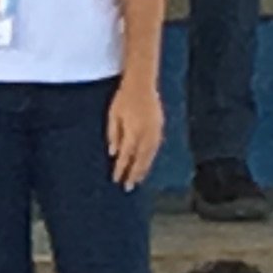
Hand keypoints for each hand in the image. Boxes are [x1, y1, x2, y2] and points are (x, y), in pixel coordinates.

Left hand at [107, 75, 164, 190]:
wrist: (142, 84)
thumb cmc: (123, 99)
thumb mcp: (113, 116)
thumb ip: (113, 135)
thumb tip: (113, 153)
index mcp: (133, 132)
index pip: (126, 156)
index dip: (121, 169)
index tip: (116, 180)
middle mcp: (146, 134)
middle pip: (140, 160)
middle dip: (134, 174)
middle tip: (128, 187)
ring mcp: (155, 132)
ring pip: (149, 156)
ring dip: (143, 169)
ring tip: (138, 180)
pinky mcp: (159, 128)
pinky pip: (155, 149)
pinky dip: (150, 159)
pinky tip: (146, 164)